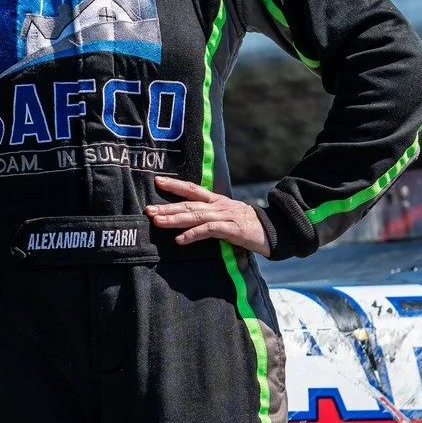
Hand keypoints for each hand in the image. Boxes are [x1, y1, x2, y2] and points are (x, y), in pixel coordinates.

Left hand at [144, 179, 270, 253]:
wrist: (273, 230)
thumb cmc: (247, 225)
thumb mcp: (227, 215)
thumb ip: (210, 216)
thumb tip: (191, 218)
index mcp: (216, 200)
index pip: (192, 189)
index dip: (175, 184)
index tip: (157, 181)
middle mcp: (218, 205)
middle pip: (188, 203)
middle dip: (167, 206)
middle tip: (148, 210)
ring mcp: (224, 216)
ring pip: (195, 215)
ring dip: (175, 219)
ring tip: (158, 222)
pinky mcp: (230, 229)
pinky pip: (208, 230)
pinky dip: (193, 235)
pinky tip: (180, 240)